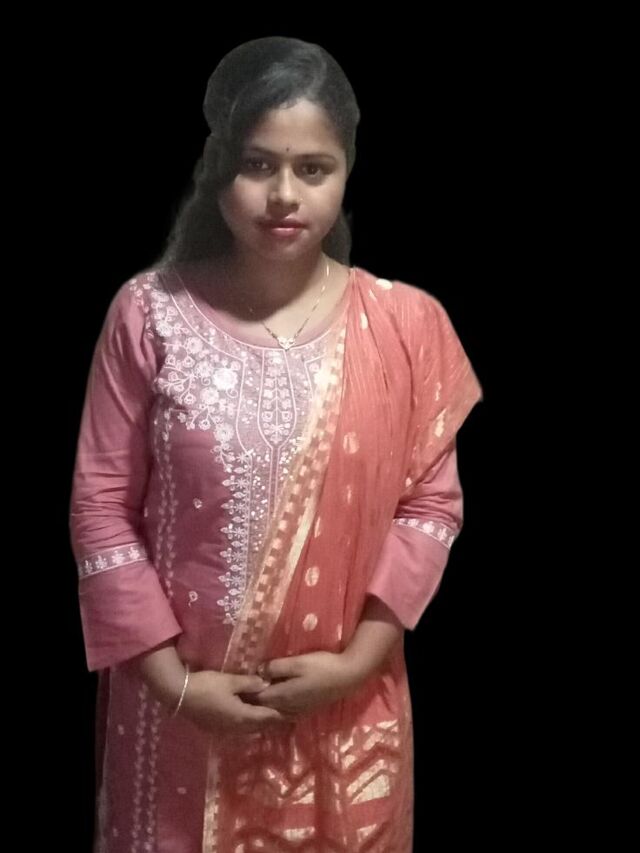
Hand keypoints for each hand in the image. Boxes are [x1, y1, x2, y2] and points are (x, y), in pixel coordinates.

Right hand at [179, 670, 293, 735]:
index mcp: (241, 716)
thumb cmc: (206, 686)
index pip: (266, 718)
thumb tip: (266, 684)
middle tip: (286, 718)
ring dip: (259, 725)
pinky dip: (247, 725)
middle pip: (258, 726)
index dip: (280, 716)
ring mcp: (224, 730)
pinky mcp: (215, 729)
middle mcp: (235, 727)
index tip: (293, 715)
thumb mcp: (230, 681)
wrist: (180, 696)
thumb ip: (249, 683)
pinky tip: (248, 719)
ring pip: (248, 730)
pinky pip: (237, 729)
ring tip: (270, 719)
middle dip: (272, 722)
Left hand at [251, 651, 361, 719]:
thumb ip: (276, 667)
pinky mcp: (306, 710)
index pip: (258, 698)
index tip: (238, 684)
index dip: (247, 692)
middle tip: (242, 690)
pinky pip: (285, 712)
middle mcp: (288, 707)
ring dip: (264, 706)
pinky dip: (276, 708)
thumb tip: (257, 671)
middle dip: (253, 700)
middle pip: (265, 707)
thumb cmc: (322, 666)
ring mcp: (298, 711)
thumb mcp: (297, 662)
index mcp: (283, 696)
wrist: (347, 677)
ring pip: (274, 711)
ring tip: (254, 697)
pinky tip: (275, 701)